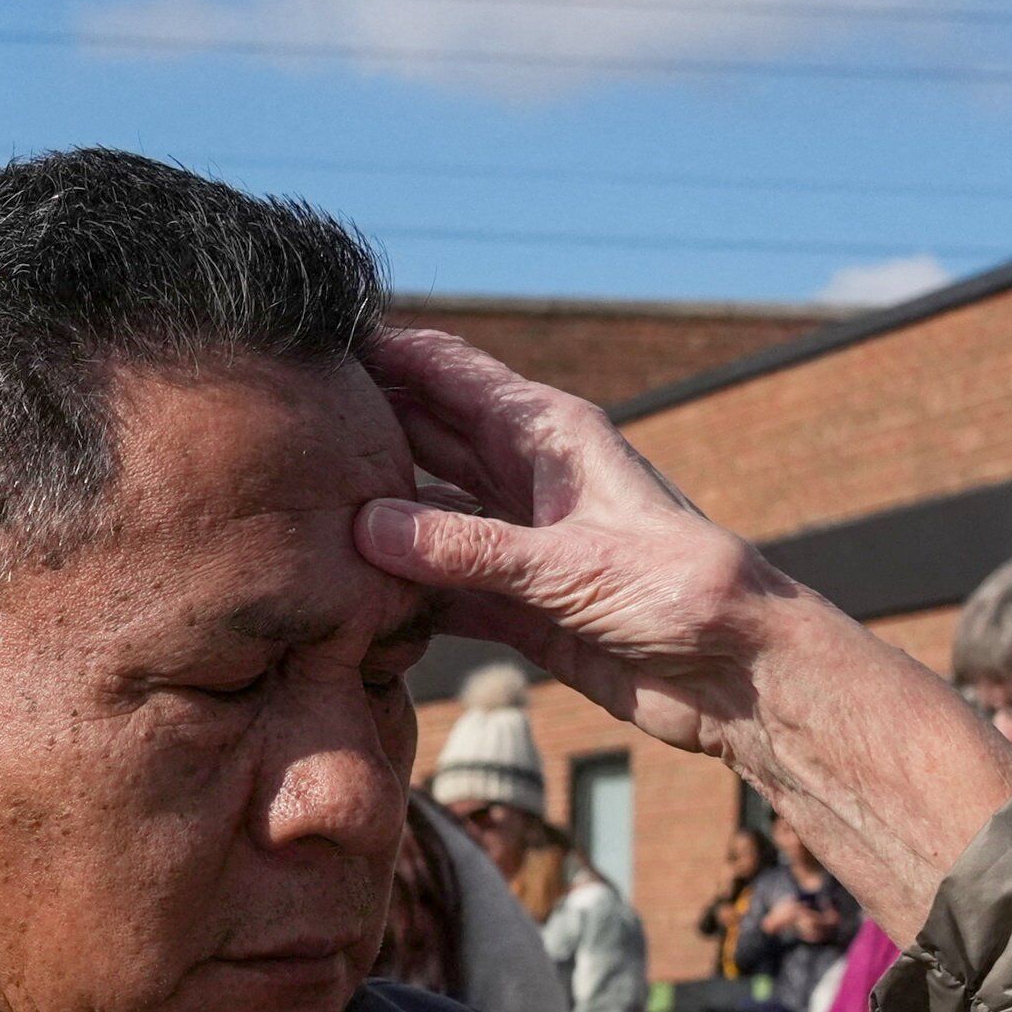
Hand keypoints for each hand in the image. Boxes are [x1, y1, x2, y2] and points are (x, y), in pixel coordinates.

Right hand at [347, 326, 1011, 940]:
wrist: (737, 673)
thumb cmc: (680, 592)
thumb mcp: (569, 566)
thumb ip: (466, 550)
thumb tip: (365, 528)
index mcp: (549, 433)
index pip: (449, 371)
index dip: (383, 349)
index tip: (309, 338)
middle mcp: (526, 476)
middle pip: (423, 433)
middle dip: (358, 425)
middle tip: (275, 425)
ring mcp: (517, 539)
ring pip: (422, 511)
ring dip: (369, 515)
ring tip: (289, 513)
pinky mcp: (517, 602)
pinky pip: (437, 584)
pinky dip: (396, 589)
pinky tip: (342, 594)